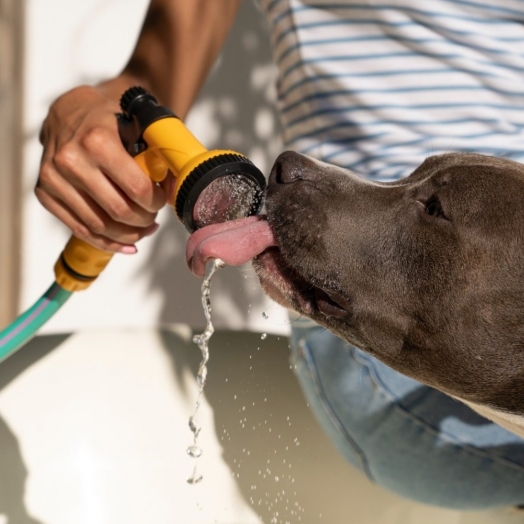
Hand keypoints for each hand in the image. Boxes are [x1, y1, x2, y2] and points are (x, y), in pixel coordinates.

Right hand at [37, 85, 166, 252]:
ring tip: (144, 230)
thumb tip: (178, 188)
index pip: (137, 189)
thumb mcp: (137, 123)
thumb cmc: (110, 118)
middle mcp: (70, 160)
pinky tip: (127, 245)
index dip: (156, 202)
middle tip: (154, 218)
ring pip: (100, 226)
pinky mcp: (44, 193)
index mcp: (96, 140)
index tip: (162, 201)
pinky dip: (107, 243)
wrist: (70, 110)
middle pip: (119, 211)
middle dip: (144, 220)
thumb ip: (158, 152)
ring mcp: (53, 178)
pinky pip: (80, 230)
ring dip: (129, 235)